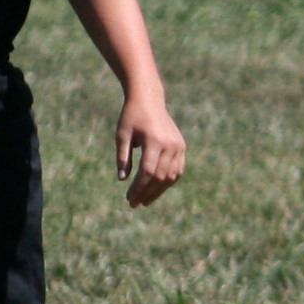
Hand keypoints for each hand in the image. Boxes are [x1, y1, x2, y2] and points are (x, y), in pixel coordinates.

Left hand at [116, 92, 185, 206]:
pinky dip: (168, 182)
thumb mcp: (122, 136)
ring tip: (144, 200)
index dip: (138, 188)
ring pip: (171, 176)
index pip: (147, 172)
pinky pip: (177, 170)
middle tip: (134, 203)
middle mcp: (170, 144)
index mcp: (154, 141)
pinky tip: (156, 190)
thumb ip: (123, 158)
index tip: (129, 198)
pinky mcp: (181, 147)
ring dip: (158, 191)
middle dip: (146, 193)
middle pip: (159, 177)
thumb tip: (123, 180)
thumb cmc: (131, 117)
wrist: (149, 100)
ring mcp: (178, 146)